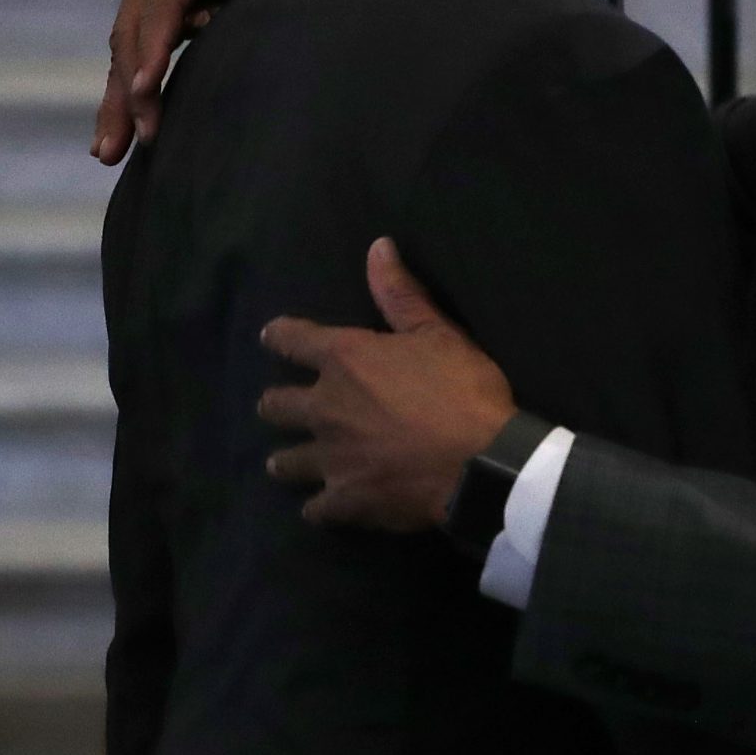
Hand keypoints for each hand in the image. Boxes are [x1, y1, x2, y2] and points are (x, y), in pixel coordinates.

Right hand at [95, 0, 336, 162]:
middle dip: (130, 86)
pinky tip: (117, 134)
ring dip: (118, 100)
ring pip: (126, 45)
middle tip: (133, 142)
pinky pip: (137, 50)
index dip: (154, 44)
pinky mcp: (159, 2)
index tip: (147, 88)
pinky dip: (127, 90)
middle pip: (134, 27)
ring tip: (109, 152)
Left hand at [257, 239, 517, 528]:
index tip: (273, 338)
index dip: (280, 337)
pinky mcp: (344, 500)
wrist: (482, 462)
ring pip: (286, 461)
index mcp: (345, 361)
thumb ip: (401, 294)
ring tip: (290, 463)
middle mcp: (324, 408)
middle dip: (277, 404)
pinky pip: (316, 509)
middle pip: (275, 405)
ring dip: (288, 459)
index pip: (291, 340)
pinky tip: (325, 507)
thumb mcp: (439, 334)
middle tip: (285, 408)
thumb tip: (377, 245)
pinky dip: (320, 507)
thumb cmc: (464, 391)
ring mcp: (329, 458)